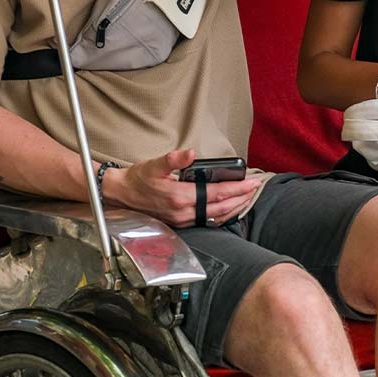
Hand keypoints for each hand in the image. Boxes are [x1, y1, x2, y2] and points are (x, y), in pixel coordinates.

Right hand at [103, 148, 260, 228]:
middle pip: (221, 207)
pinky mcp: (180, 223)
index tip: (252, 182)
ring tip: (247, 198)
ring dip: (234, 208)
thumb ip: (174, 159)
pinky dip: (221, 215)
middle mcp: (184, 212)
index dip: (237, 188)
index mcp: (181, 197)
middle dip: (241, 198)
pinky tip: (228, 209)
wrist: (121, 196)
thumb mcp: (154, 164)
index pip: (217, 194)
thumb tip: (191, 153)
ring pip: (215, 217)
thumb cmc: (138, 179)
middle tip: (256, 188)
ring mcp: (182, 220)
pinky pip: (206, 221)